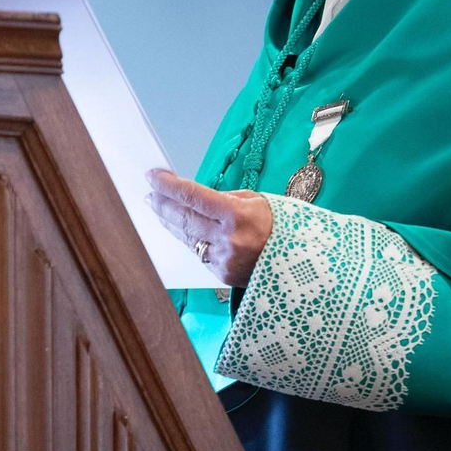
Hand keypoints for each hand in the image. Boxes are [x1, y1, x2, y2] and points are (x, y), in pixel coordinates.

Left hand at [144, 168, 273, 289]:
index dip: (168, 185)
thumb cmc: (280, 226)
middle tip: (150, 194)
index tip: (153, 176)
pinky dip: (188, 239)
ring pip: (186, 237)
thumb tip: (194, 198)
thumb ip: (223, 199)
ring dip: (170, 222)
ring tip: (159, 209)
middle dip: (163, 204)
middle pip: (183, 218)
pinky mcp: (221, 273)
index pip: (192, 196)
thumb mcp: (255, 201)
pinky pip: (198, 252)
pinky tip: (180, 229)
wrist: (300, 263)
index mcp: (237, 214)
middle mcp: (227, 238)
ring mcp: (223, 258)